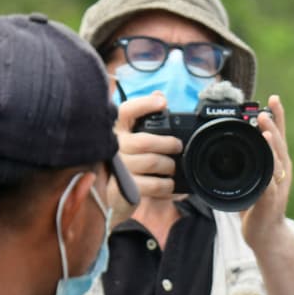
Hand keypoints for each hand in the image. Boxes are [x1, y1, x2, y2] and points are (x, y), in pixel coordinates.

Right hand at [110, 91, 181, 223]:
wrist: (118, 199)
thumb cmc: (133, 164)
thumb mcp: (139, 141)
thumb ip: (149, 120)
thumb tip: (159, 96)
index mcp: (118, 130)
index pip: (126, 112)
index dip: (143, 105)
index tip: (162, 102)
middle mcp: (115, 146)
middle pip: (145, 141)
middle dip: (168, 144)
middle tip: (178, 147)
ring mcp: (119, 167)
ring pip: (152, 162)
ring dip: (169, 166)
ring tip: (171, 168)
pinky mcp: (125, 188)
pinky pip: (154, 185)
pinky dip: (167, 186)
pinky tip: (169, 185)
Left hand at [241, 94, 292, 245]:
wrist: (266, 235)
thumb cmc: (257, 208)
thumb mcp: (252, 180)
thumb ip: (247, 164)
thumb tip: (231, 147)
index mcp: (276, 165)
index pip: (278, 136)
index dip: (277, 117)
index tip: (273, 98)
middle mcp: (281, 172)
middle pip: (280, 143)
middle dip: (274, 125)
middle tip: (266, 109)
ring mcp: (278, 185)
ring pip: (277, 159)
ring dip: (272, 143)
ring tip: (266, 128)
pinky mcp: (271, 198)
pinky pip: (270, 180)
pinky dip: (268, 167)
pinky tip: (266, 157)